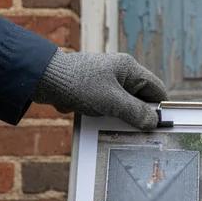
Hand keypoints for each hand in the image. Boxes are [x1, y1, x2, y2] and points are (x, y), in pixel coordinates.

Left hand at [35, 49, 166, 129]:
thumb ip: (136, 112)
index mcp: (129, 69)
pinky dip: (108, 116)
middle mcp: (120, 73)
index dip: (160, 107)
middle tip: (140, 131)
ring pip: (125, 104)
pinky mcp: (93, 91)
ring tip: (118, 127)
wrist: (41, 79)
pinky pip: (109, 107)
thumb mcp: (112, 101)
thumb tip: (154, 122)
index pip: (156, 89)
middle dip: (140, 115)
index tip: (160, 125)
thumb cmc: (77, 84)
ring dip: (122, 117)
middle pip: (141, 98)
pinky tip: (102, 124)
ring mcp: (106, 82)